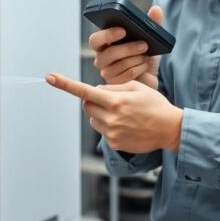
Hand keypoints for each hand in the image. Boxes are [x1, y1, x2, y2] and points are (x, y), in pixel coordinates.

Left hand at [45, 73, 182, 153]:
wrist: (170, 129)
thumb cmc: (155, 105)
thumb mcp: (137, 87)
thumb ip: (113, 87)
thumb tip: (96, 90)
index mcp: (116, 101)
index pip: (85, 91)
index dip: (65, 84)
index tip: (50, 77)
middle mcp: (111, 117)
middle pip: (86, 105)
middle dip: (93, 99)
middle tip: (111, 99)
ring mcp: (112, 132)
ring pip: (93, 118)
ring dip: (100, 113)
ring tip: (122, 113)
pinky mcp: (114, 143)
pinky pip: (102, 130)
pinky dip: (109, 125)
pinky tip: (126, 124)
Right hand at [89, 5, 163, 88]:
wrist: (150, 79)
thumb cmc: (144, 57)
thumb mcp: (150, 40)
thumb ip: (152, 24)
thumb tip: (157, 8)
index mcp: (104, 45)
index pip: (95, 39)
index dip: (107, 34)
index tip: (123, 30)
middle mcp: (101, 59)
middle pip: (108, 53)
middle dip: (127, 48)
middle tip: (144, 44)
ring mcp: (107, 73)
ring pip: (120, 64)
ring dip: (137, 58)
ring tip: (146, 55)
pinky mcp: (115, 85)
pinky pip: (127, 74)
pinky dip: (139, 68)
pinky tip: (145, 65)